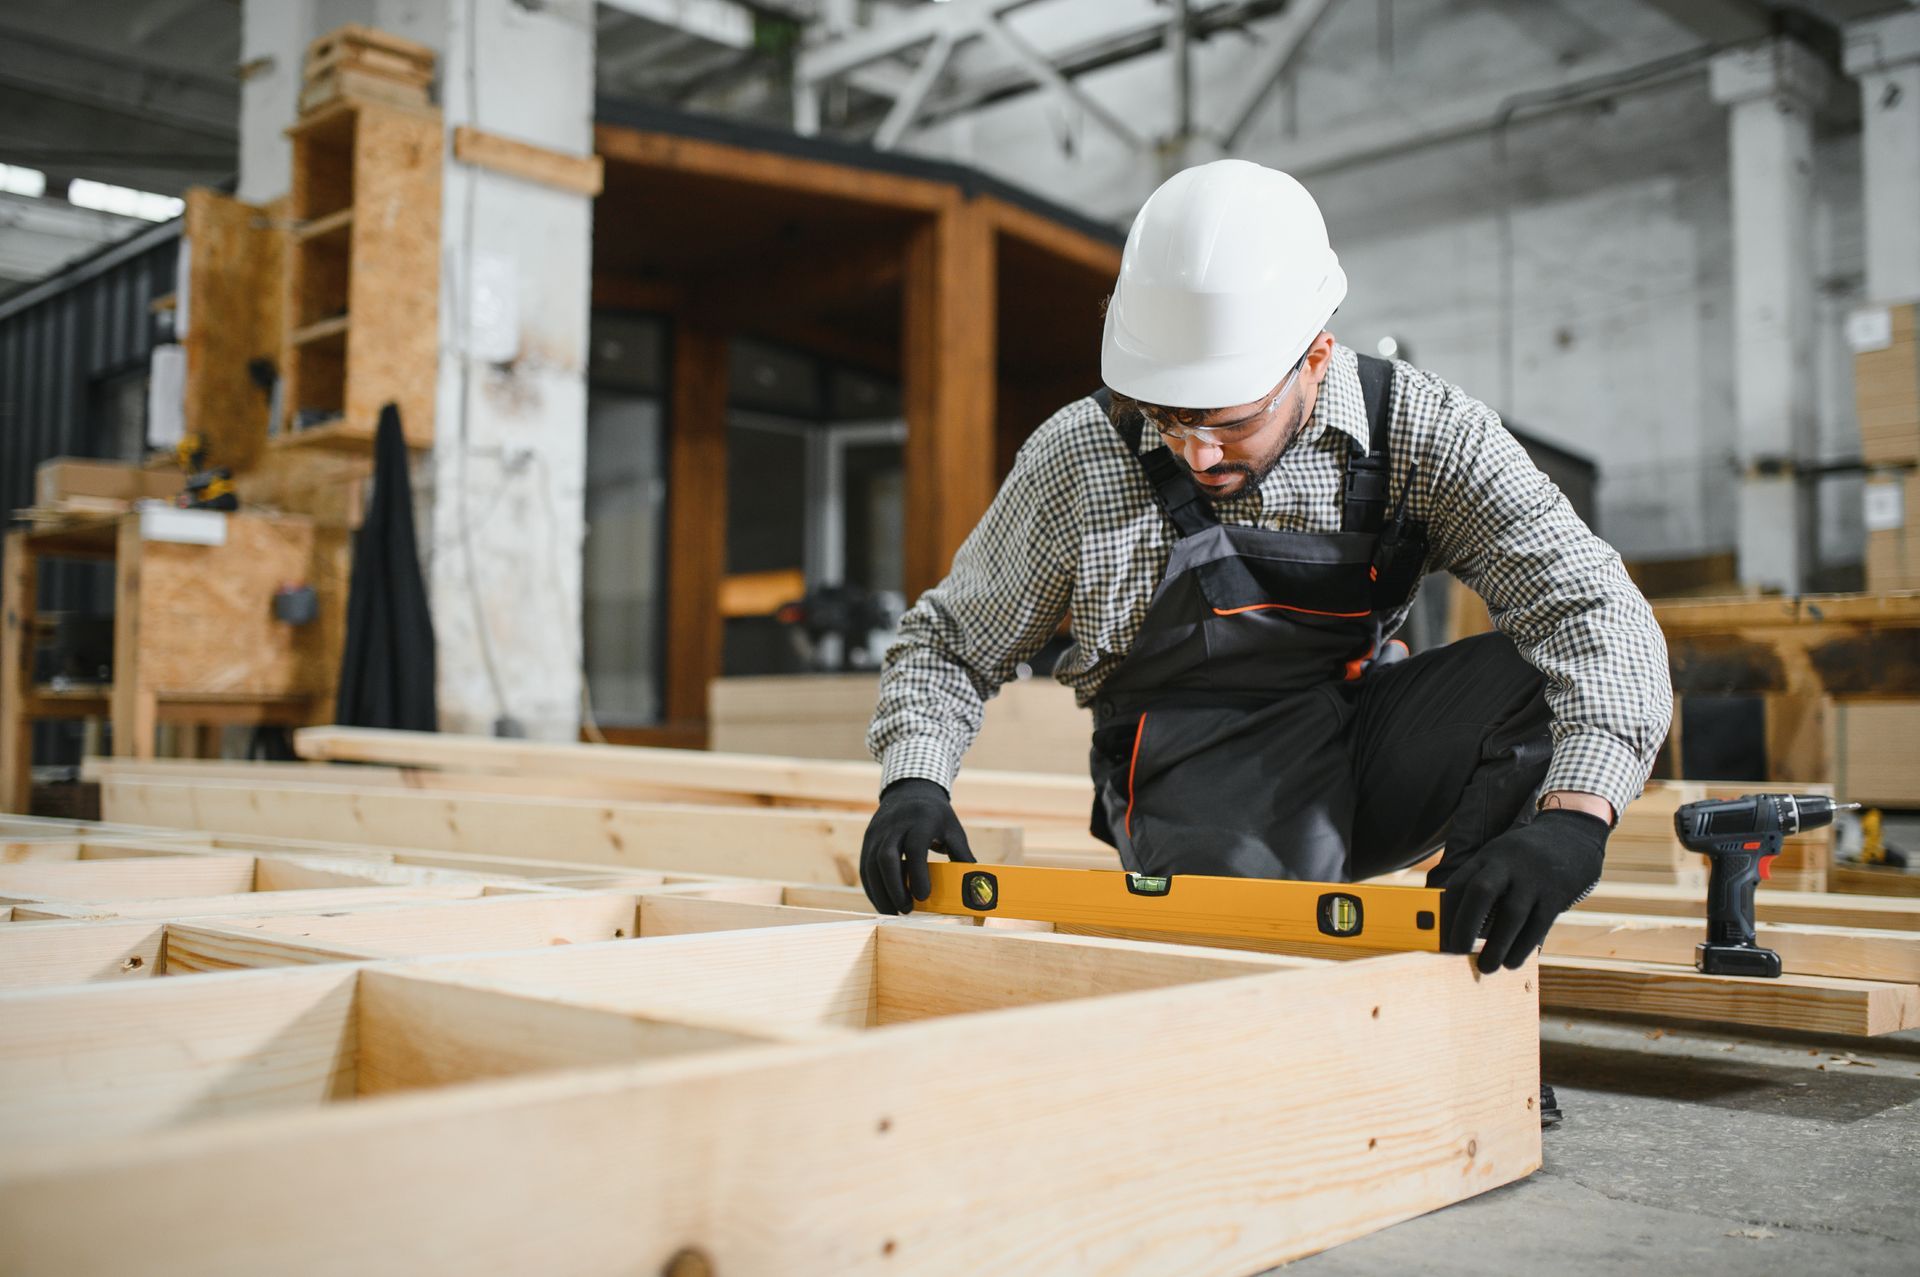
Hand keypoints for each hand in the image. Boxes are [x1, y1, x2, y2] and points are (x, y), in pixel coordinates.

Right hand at [859, 778, 975, 913]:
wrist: (910, 791)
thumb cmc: (936, 816)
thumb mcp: (953, 829)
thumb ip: (962, 855)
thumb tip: (975, 885)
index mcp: (921, 820)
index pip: (915, 848)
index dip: (917, 873)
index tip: (923, 897)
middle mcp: (895, 825)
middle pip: (886, 857)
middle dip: (894, 887)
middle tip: (906, 910)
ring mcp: (878, 831)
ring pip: (871, 864)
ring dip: (880, 892)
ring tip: (892, 913)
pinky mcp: (868, 839)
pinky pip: (865, 867)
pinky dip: (872, 887)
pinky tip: (883, 903)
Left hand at [1442, 809, 1608, 972]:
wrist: (1573, 834)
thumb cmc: (1526, 857)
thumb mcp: (1499, 857)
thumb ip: (1481, 882)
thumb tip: (1457, 924)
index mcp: (1488, 857)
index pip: (1460, 883)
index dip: (1447, 912)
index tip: (1439, 936)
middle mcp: (1508, 865)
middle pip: (1481, 893)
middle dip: (1465, 925)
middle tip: (1455, 952)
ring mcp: (1533, 879)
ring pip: (1512, 914)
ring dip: (1496, 945)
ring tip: (1486, 967)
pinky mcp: (1556, 894)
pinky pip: (1538, 925)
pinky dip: (1522, 947)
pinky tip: (1511, 962)